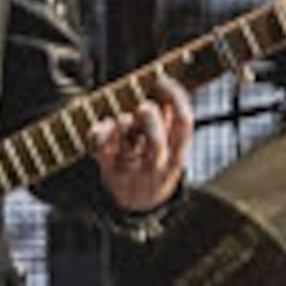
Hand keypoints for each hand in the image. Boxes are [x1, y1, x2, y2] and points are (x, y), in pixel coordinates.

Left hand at [92, 79, 193, 212]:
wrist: (139, 204)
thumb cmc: (156, 163)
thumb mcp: (173, 148)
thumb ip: (171, 120)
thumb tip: (164, 84)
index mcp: (178, 154)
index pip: (185, 122)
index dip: (175, 96)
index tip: (162, 81)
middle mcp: (158, 165)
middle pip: (156, 138)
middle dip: (147, 115)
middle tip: (143, 108)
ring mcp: (133, 170)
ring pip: (127, 143)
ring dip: (123, 121)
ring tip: (123, 120)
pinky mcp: (110, 172)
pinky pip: (102, 150)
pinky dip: (100, 132)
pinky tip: (104, 124)